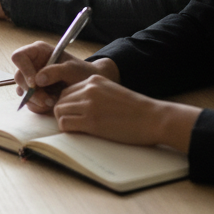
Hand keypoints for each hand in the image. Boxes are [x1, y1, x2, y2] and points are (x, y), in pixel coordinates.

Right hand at [12, 39, 114, 111]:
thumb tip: (37, 80)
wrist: (88, 86)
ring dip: (36, 100)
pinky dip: (38, 106)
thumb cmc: (82, 72)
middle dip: (32, 92)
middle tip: (48, 100)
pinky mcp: (34, 91)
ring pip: (22, 91)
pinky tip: (51, 104)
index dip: (24, 70)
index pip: (19, 57)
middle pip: (19, 77)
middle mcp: (31, 64)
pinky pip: (28, 101)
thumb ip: (56, 71)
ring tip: (53, 102)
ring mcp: (31, 78)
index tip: (35, 84)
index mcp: (38, 51)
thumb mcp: (72, 69)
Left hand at [52, 76, 199, 152]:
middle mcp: (88, 89)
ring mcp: (89, 104)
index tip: (72, 114)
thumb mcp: (112, 92)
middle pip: (61, 100)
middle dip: (63, 112)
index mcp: (94, 80)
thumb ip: (95, 94)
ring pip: (60, 111)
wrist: (153, 118)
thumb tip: (78, 106)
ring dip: (64, 120)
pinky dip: (67, 129)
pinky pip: (65, 123)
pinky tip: (77, 133)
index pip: (67, 90)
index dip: (67, 104)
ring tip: (76, 128)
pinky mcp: (91, 121)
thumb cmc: (136, 110)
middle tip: (72, 123)